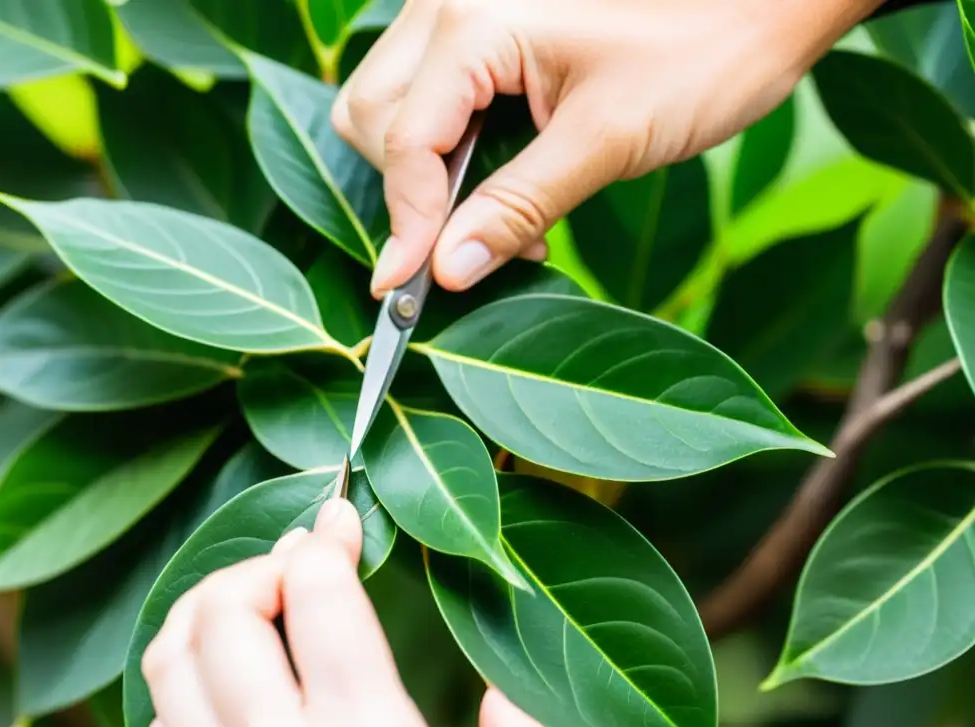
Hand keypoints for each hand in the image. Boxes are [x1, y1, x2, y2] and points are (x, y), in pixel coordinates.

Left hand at [141, 496, 558, 726]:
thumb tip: (505, 697)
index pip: (316, 592)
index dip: (327, 536)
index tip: (342, 517)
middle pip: (225, 611)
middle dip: (258, 566)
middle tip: (297, 567)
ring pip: (169, 660)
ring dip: (204, 610)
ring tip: (252, 604)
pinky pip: (160, 725)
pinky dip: (183, 681)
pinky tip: (229, 683)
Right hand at [332, 0, 882, 295]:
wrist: (761, 5)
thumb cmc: (702, 54)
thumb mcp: (606, 142)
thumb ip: (516, 207)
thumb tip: (445, 272)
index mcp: (476, 21)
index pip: (404, 141)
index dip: (406, 224)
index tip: (409, 290)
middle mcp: (451, 5)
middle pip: (372, 115)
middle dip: (409, 191)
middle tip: (475, 244)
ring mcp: (463, 12)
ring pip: (389, 104)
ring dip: (425, 172)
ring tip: (499, 214)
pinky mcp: (483, 29)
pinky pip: (429, 95)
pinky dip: (447, 147)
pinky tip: (502, 176)